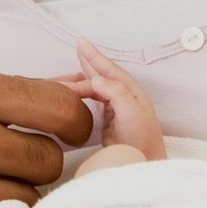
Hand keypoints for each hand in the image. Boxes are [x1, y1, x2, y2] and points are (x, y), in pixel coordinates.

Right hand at [55, 39, 165, 160]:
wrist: (144, 164)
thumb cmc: (142, 141)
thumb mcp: (132, 114)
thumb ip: (116, 93)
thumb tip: (96, 79)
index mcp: (132, 92)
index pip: (110, 70)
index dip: (95, 56)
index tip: (81, 43)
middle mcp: (124, 97)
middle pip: (101, 76)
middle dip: (86, 64)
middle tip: (75, 49)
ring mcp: (116, 109)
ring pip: (94, 89)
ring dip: (79, 82)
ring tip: (62, 79)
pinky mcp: (109, 121)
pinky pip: (92, 101)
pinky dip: (81, 95)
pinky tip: (74, 93)